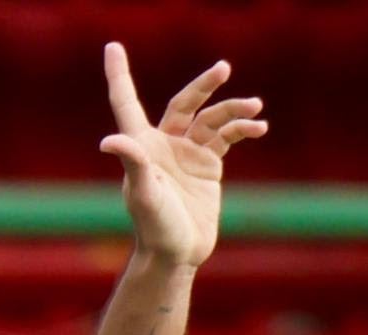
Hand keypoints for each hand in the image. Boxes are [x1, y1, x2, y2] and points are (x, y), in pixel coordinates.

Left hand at [102, 43, 263, 268]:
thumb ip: (132, 164)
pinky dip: (243, 129)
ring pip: (212, 119)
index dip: (119, 75)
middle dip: (204, 85)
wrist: (178, 254)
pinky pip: (227, 138)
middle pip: (184, 103)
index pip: (127, 101)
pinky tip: (258, 127)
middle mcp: (164, 144)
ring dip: (234, 110)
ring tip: (255, 105)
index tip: (112, 47)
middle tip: (223, 69)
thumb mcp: (143, 195)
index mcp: (142, 145)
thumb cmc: (154, 227)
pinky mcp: (208, 165)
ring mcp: (188, 153)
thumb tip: (109, 140)